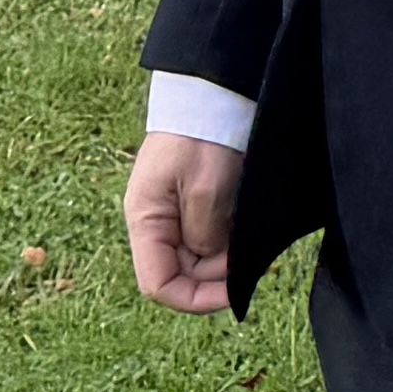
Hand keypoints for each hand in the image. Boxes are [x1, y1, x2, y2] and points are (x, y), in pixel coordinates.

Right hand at [124, 130, 244, 312]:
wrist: (212, 92)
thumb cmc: (202, 136)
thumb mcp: (205, 191)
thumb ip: (204, 237)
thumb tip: (209, 261)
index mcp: (146, 221)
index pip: (158, 285)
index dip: (194, 299)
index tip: (232, 295)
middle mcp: (155, 223)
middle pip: (181, 274)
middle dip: (214, 277)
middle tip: (246, 260)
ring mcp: (173, 214)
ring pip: (196, 259)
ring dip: (222, 260)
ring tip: (246, 241)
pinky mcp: (192, 203)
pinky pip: (206, 239)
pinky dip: (225, 244)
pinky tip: (241, 232)